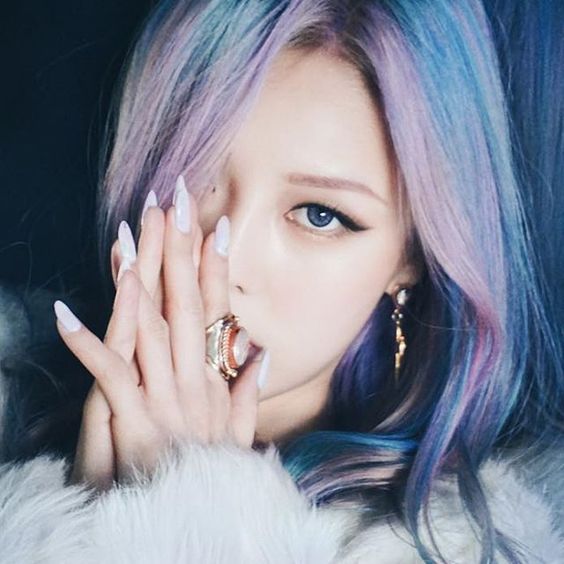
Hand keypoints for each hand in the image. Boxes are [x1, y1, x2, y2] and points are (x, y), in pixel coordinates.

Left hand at [56, 178, 268, 488]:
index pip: (217, 311)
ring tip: (131, 232)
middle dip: (180, 249)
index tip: (215, 225)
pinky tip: (67, 311)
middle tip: (175, 201)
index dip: (215, 267)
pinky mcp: (136, 422)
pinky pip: (112, 374)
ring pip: (152, 327)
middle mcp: (193, 381)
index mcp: (214, 381)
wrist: (195, 522)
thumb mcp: (235, 435)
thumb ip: (247, 392)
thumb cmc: (209, 475)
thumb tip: (260, 352)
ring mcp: (165, 398)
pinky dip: (88, 343)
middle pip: (185, 304)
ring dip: (140, 278)